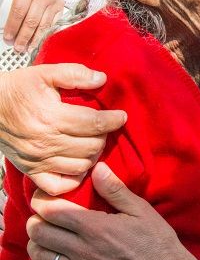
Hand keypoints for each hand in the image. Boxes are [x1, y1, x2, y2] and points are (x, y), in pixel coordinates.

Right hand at [0, 64, 126, 192]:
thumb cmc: (17, 89)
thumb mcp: (44, 73)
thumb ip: (75, 74)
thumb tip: (102, 79)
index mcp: (51, 117)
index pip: (94, 123)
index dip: (113, 120)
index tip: (121, 116)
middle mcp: (46, 142)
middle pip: (91, 146)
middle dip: (103, 136)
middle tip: (102, 128)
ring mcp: (38, 160)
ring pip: (81, 166)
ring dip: (93, 155)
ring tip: (92, 143)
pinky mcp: (31, 171)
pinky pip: (59, 185)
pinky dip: (74, 178)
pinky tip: (78, 164)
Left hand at [26, 162, 199, 259]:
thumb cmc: (156, 240)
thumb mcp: (141, 210)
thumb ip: (115, 190)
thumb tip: (97, 168)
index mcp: (95, 227)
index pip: (52, 211)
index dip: (41, 202)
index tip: (44, 199)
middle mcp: (82, 250)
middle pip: (40, 233)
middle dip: (37, 222)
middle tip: (44, 218)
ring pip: (39, 256)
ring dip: (37, 244)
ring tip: (46, 239)